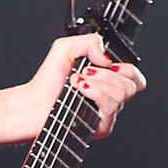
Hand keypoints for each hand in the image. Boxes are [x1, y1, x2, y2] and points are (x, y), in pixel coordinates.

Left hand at [23, 33, 146, 137]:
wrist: (32, 105)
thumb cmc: (46, 81)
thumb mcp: (65, 48)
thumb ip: (90, 41)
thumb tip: (108, 58)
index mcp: (107, 81)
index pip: (134, 77)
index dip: (127, 69)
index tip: (109, 65)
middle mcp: (109, 98)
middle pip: (131, 85)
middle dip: (107, 74)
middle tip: (86, 72)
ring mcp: (106, 114)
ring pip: (121, 96)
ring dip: (98, 83)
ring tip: (78, 82)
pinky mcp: (100, 126)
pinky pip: (110, 109)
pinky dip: (95, 94)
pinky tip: (80, 90)